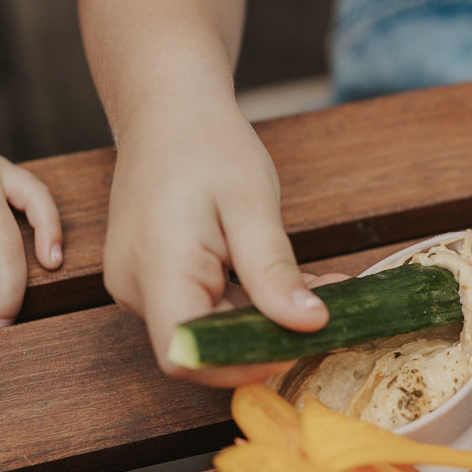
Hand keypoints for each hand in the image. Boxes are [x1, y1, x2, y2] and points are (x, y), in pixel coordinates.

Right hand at [103, 93, 327, 385]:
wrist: (167, 107)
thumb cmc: (207, 144)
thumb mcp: (252, 204)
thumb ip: (274, 271)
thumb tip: (310, 325)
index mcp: (157, 268)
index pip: (187, 354)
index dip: (243, 364)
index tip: (300, 345)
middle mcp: (137, 286)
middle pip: (202, 344)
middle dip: (270, 337)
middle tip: (334, 310)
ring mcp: (140, 282)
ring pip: (208, 326)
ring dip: (266, 317)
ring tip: (326, 289)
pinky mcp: (152, 276)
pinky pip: (202, 304)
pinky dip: (248, 300)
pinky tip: (293, 282)